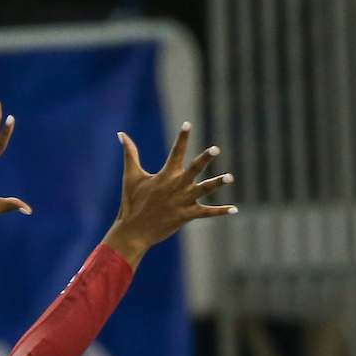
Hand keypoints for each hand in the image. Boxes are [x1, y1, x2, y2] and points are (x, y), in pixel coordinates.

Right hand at [101, 123, 235, 269]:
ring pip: (204, 190)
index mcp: (165, 175)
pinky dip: (221, 212)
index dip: (182, 137)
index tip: (188, 124)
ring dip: (217, 183)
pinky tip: (235, 210)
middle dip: (205, 158)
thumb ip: (130, 153)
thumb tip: (121, 133)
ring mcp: (183, 201)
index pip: (176, 152)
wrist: (134, 231)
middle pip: (194, 169)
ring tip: (231, 177)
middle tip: (216, 148)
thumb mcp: (131, 176)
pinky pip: (207, 213)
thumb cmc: (132, 202)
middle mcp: (177, 186)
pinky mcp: (187, 216)